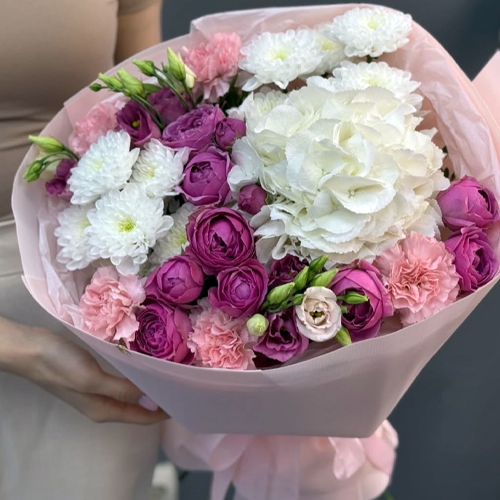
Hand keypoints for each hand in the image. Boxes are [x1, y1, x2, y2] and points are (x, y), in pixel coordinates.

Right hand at [0, 317, 167, 424]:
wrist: (30, 350)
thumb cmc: (60, 366)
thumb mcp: (93, 379)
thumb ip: (122, 388)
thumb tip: (153, 396)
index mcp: (104, 409)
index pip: (142, 417)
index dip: (164, 412)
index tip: (186, 399)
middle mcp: (103, 403)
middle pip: (138, 406)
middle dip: (160, 398)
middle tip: (183, 381)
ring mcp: (97, 389)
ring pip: (131, 391)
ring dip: (149, 384)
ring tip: (170, 371)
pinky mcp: (92, 374)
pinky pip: (122, 378)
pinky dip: (136, 373)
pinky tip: (145, 361)